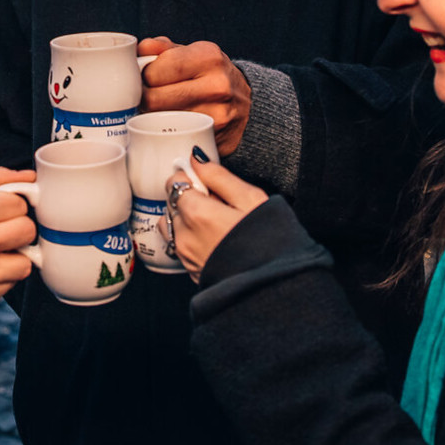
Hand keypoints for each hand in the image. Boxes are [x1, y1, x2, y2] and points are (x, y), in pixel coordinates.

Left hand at [139, 37, 250, 154]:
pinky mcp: (215, 139)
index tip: (145, 79)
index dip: (142, 77)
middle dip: (143, 99)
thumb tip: (139, 49)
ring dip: (152, 117)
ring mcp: (217, 115)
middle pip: (154, 99)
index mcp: (208, 57)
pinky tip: (172, 126)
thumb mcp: (193, 54)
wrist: (248, 106)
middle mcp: (217, 85)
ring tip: (159, 110)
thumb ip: (163, 48)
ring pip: (161, 121)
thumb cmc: (212, 76)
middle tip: (146, 97)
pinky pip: (176, 137)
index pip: (154, 71)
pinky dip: (168, 133)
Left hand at [168, 159, 268, 282]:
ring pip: (172, 226)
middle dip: (189, 199)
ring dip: (185, 220)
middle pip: (172, 204)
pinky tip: (213, 240)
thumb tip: (197, 159)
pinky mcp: (190, 271)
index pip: (174, 183)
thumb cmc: (268, 241)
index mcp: (197, 213)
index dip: (190, 178)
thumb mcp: (250, 199)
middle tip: (217, 203)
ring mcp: (185, 256)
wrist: (273, 284)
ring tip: (213, 223)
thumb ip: (219, 176)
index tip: (206, 182)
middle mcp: (184, 235)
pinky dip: (189, 238)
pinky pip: (179, 246)